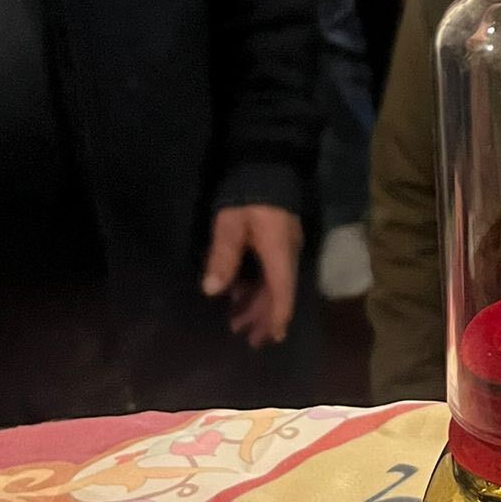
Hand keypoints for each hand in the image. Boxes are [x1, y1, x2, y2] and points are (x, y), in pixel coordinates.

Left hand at [202, 206, 303, 348]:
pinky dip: (258, 286)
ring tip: (237, 319)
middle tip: (245, 337)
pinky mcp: (280, 238)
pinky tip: (240, 292)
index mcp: (279, 252)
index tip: (271, 339)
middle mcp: (288, 252)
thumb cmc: (248, 195)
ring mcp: (286, 245)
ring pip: (276, 282)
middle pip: (279, 291)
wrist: (267, 162)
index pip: (282, 292)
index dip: (275, 317)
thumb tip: (212, 291)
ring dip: (258, 302)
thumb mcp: (230, 225)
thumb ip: (223, 257)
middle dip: (263, 316)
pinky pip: (273, 270)